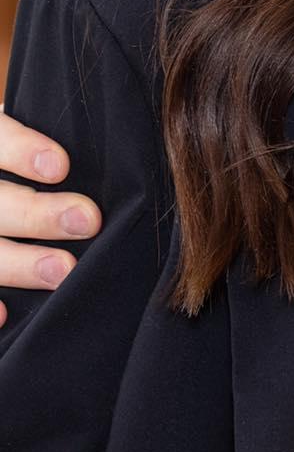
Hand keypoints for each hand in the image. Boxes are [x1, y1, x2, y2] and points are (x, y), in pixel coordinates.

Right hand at [0, 106, 100, 326]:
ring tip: (64, 269)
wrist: (3, 189)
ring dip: (20, 262)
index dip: (21, 149)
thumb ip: (68, 137)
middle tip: (88, 220)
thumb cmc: (31, 161)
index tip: (61, 167)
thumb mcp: (37, 137)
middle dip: (36, 213)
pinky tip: (3, 315)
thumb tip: (122, 136)